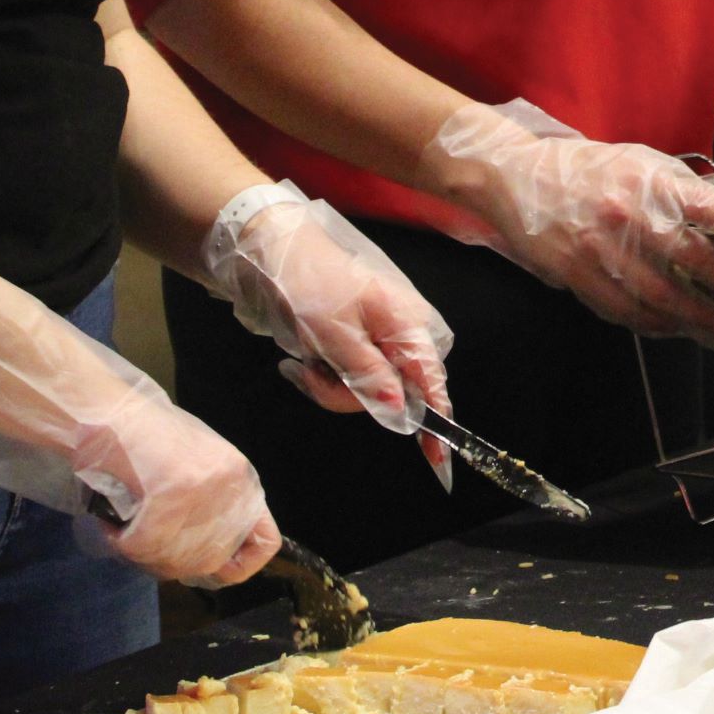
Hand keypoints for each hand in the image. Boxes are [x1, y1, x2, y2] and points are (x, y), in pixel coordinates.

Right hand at [73, 384, 283, 583]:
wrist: (111, 411)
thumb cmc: (147, 438)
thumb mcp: (199, 468)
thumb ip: (214, 505)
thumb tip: (216, 555)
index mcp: (242, 478)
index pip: (265, 542)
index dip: (238, 564)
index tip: (209, 566)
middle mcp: (232, 486)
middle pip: (211, 561)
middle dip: (174, 562)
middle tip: (147, 545)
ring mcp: (204, 491)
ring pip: (177, 561)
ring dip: (146, 556)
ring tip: (125, 532)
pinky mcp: (172, 495)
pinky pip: (144, 547)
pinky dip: (122, 544)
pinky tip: (112, 526)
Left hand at [205, 183, 454, 436]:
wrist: (275, 253)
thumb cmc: (309, 285)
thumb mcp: (335, 335)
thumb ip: (370, 377)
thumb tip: (401, 413)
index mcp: (407, 325)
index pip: (432, 383)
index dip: (436, 423)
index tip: (438, 460)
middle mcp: (401, 333)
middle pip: (394, 393)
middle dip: (352, 397)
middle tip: (314, 378)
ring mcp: (379, 338)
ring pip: (368, 390)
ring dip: (332, 386)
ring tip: (305, 363)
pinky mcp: (358, 342)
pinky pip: (351, 376)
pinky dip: (327, 376)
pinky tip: (307, 359)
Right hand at [428, 102, 713, 346]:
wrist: (517, 179)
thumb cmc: (587, 169)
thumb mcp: (639, 162)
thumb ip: (679, 190)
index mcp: (650, 183)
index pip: (708, 206)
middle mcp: (630, 217)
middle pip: (695, 259)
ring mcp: (605, 251)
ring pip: (665, 296)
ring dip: (702, 318)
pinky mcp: (581, 278)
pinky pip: (629, 311)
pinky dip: (659, 324)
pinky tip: (678, 330)